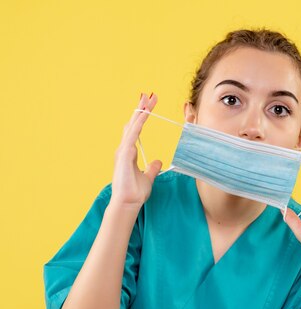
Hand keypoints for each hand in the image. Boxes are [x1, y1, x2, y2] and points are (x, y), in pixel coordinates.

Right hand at [110, 93, 161, 210]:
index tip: (149, 105)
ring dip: (141, 112)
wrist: (127, 202)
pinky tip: (143, 114)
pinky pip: (133, 135)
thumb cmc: (135, 192)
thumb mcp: (148, 177)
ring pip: (133, 126)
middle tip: (148, 95)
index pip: (136, 130)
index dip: (142, 117)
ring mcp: (123, 150)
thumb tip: (158, 161)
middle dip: (141, 109)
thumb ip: (152, 168)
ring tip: (148, 98)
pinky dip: (138, 124)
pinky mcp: (124, 154)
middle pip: (133, 124)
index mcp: (128, 152)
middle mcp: (124, 148)